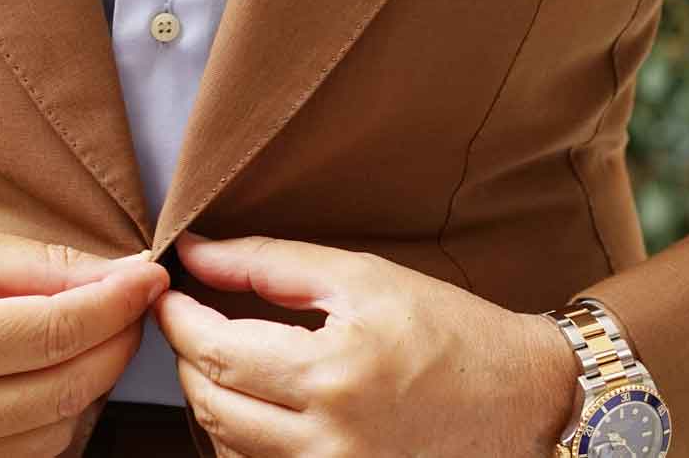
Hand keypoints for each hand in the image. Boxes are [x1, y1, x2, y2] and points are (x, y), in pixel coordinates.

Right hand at [0, 223, 168, 456]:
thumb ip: (36, 265)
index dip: (116, 303)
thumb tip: (120, 273)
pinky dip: (52, 421)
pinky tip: (48, 381)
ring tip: (84, 338)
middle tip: (129, 304)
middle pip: (67, 389)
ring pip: (56, 435)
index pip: (56, 333)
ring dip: (88, 385)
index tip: (149, 276)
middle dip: (114, 342)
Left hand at [154, 231, 579, 456]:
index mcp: (334, 373)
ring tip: (225, 354)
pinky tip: (258, 401)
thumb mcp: (362, 276)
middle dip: (186, 359)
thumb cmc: (448, 329)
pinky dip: (241, 437)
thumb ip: (270, 263)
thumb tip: (195, 251)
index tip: (166, 293)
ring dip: (211, 399)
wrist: (522, 399)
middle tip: (188, 318)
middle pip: (211, 406)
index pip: (216, 352)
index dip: (177, 320)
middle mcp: (329, 441)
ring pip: (227, 447)